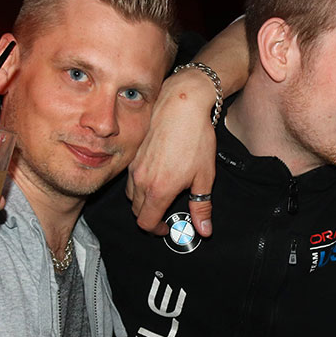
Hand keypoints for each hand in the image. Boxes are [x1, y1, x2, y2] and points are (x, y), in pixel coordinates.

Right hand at [129, 69, 217, 236]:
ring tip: (164, 193)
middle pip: (137, 211)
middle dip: (150, 216)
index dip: (156, 230)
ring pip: (132, 194)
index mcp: (158, 190)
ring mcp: (135, 166)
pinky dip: (141, 183)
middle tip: (167, 213)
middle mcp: (141, 180)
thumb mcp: (204, 177)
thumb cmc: (195, 138)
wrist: (182, 106)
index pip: (146, 223)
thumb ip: (201, 206)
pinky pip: (131, 178)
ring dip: (144, 200)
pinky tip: (159, 174)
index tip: (167, 228)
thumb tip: (204, 230)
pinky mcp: (135, 154)